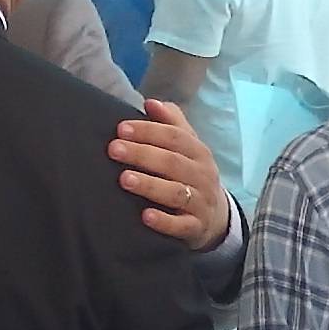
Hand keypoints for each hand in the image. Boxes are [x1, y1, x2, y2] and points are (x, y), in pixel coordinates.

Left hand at [110, 99, 231, 250]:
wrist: (214, 217)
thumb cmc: (191, 175)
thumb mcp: (187, 148)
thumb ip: (171, 124)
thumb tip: (151, 102)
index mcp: (199, 153)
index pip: (175, 137)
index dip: (149, 131)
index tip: (121, 129)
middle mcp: (202, 176)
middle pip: (173, 162)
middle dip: (143, 155)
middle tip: (114, 149)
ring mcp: (200, 202)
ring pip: (176, 192)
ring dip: (150, 185)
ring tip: (124, 179)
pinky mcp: (195, 227)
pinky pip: (181, 225)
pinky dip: (164, 221)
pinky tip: (145, 216)